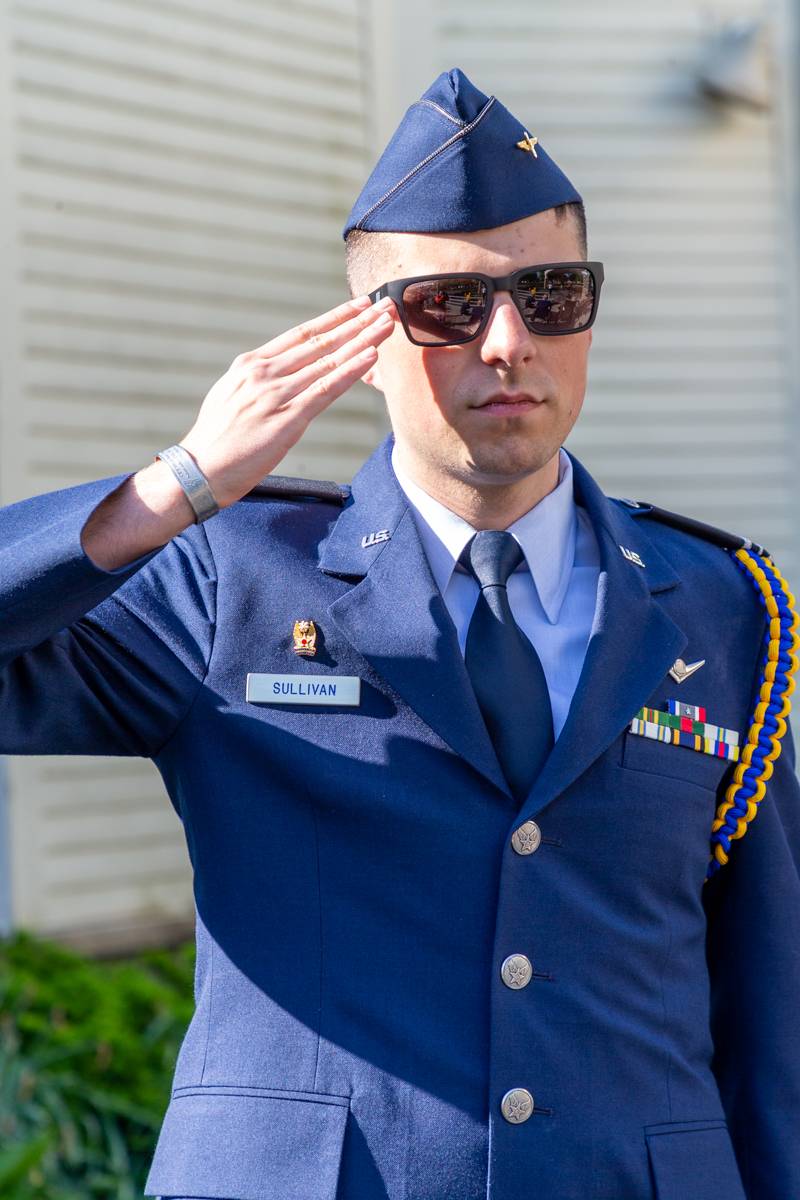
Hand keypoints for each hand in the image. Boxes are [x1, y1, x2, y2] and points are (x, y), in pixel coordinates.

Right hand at [180, 294, 396, 507]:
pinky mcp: (287, 420)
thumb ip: (256, 382)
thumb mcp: (231, 397)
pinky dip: (351, 371)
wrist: (199, 470)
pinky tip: (371, 356)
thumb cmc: (215, 441)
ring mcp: (277, 395)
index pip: (301, 334)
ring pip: (328, 361)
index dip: (334, 318)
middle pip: (321, 341)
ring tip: (387, 325)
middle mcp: (265, 373)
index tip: (358, 306)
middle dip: (357, 322)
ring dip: (362, 341)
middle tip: (384, 305)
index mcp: (251, 364)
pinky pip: (325, 389)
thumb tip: (277, 375)